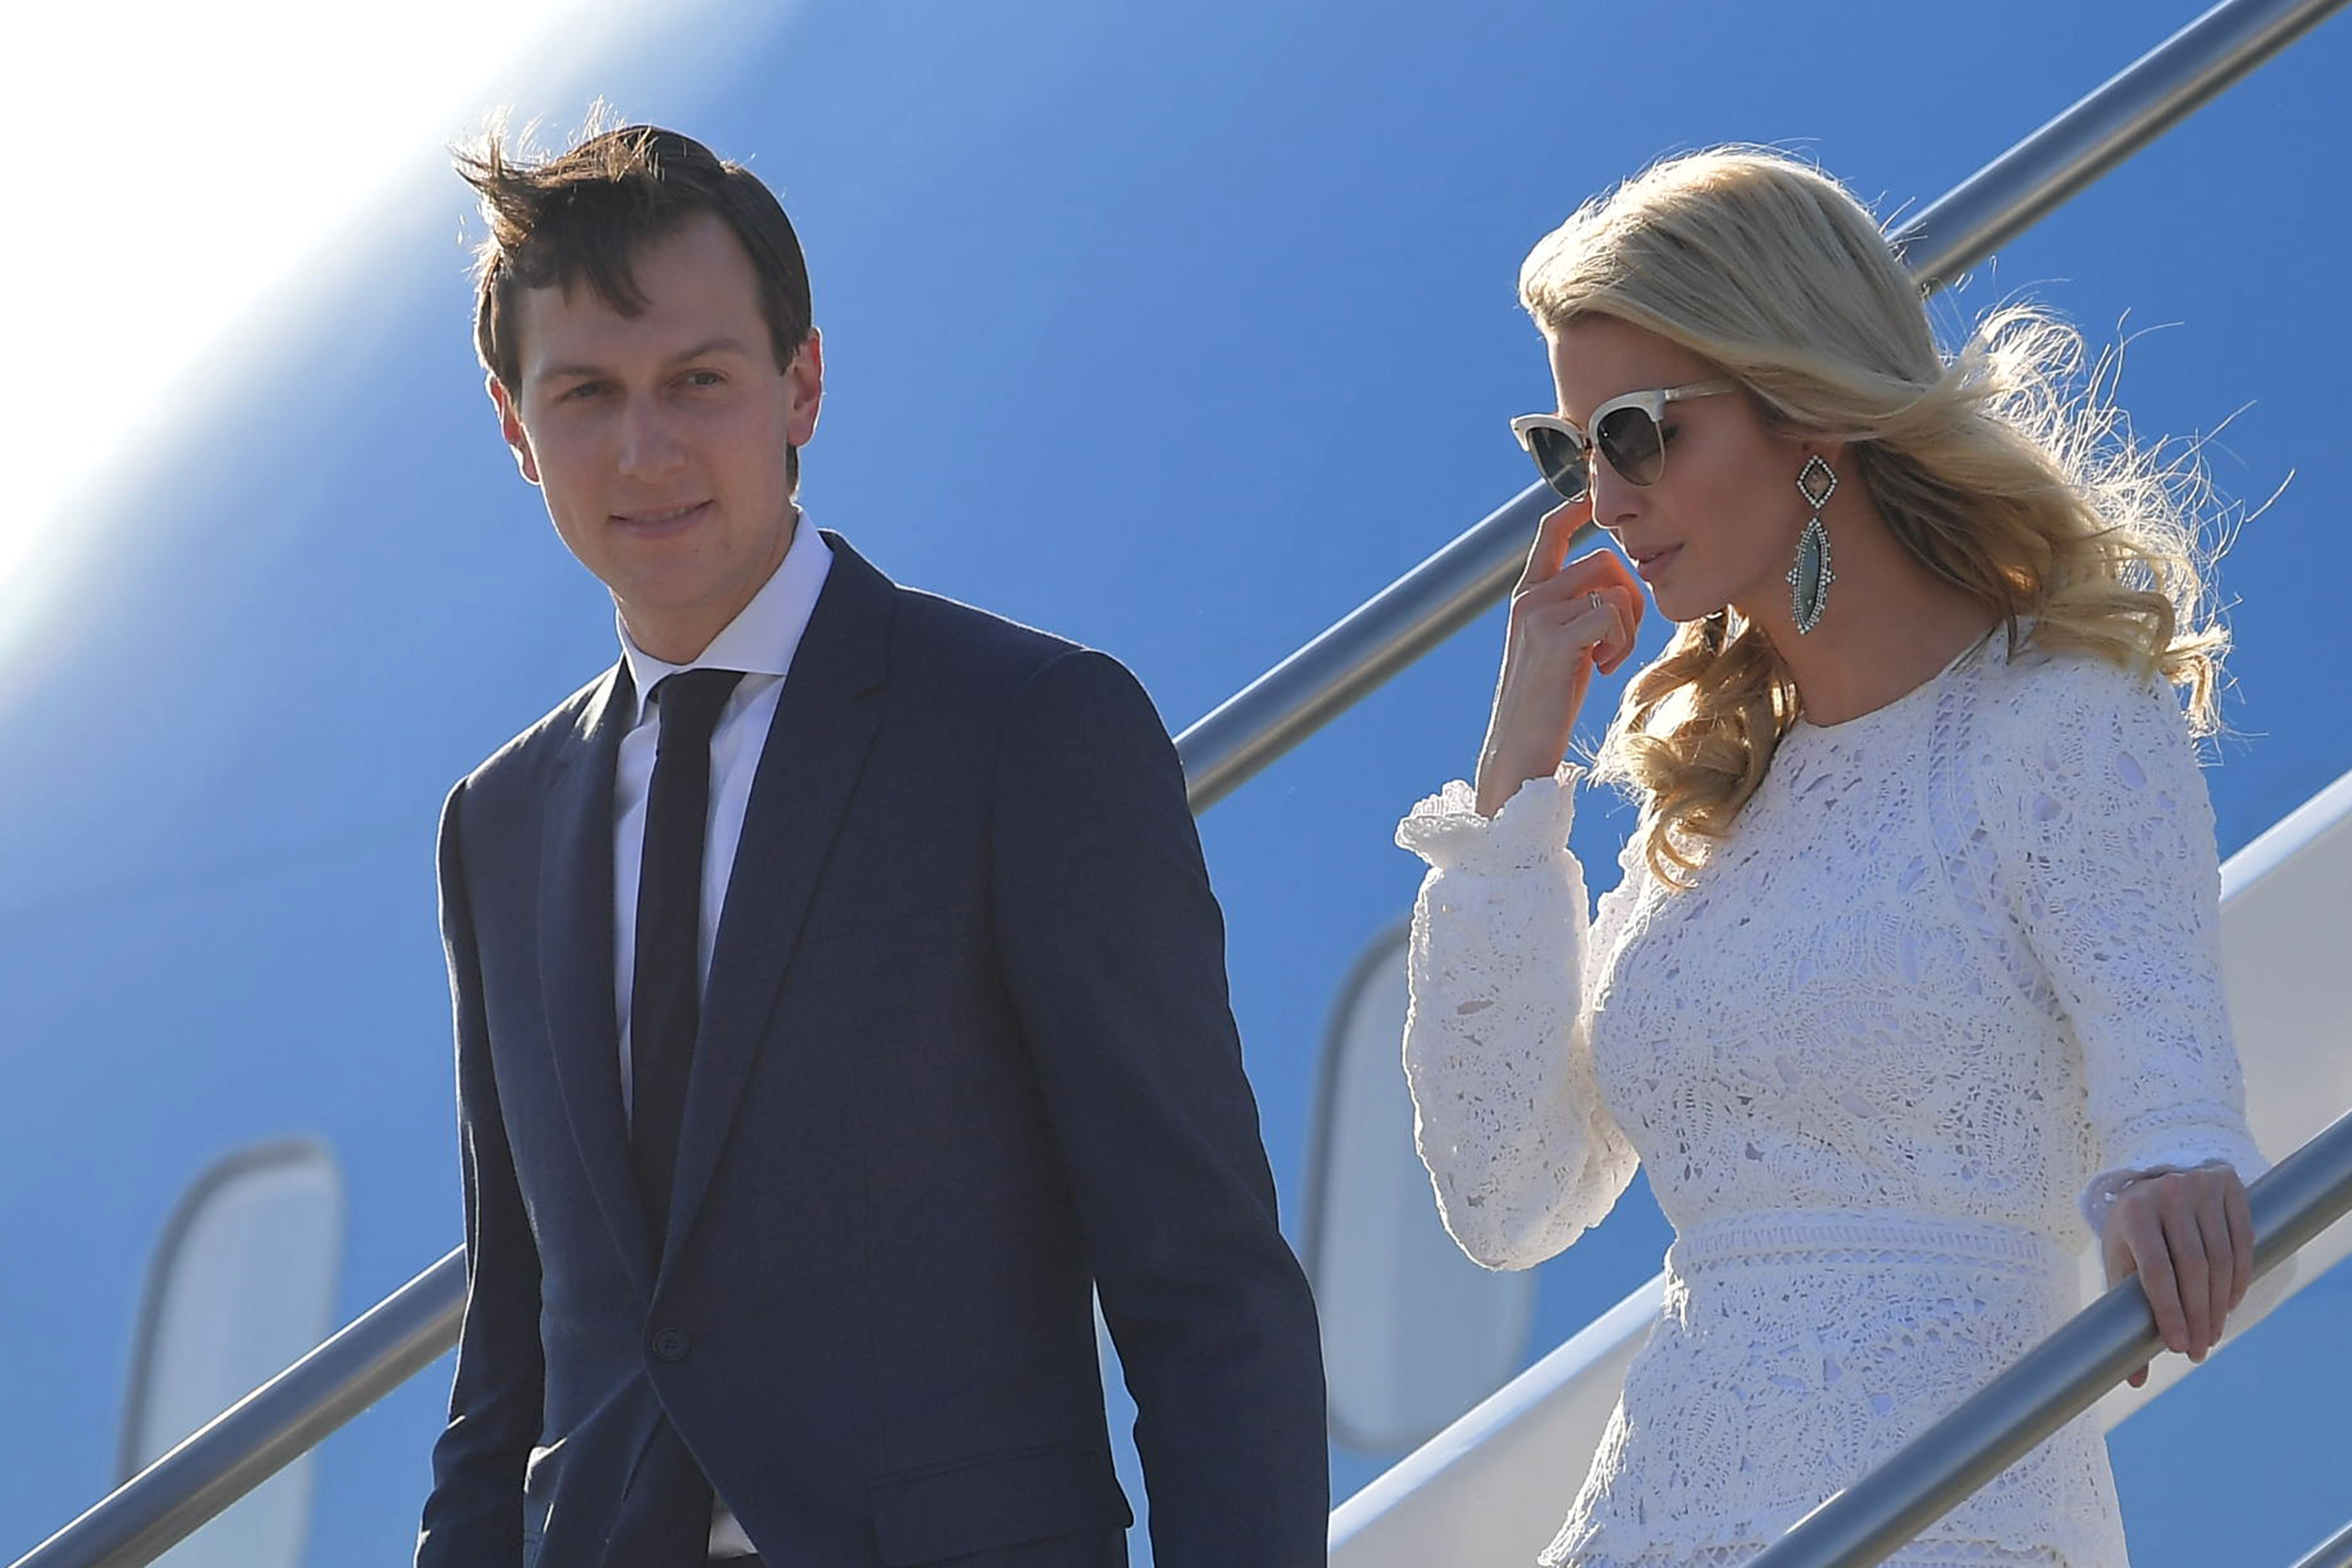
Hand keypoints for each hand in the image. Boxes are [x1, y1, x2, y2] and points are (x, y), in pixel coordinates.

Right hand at [1473, 498, 1643, 817]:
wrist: (1518, 750)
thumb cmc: (1544, 704)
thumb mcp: (1556, 647)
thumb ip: (1573, 613)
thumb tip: (1611, 590)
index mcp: (1527, 595)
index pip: (1551, 530)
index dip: (1577, 506)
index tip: (1597, 494)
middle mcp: (1529, 597)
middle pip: (1603, 559)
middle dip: (1631, 594)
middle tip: (1622, 637)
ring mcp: (1539, 615)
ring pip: (1612, 586)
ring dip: (1629, 624)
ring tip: (1609, 658)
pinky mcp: (1555, 637)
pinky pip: (1612, 614)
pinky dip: (1622, 642)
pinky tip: (1603, 669)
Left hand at [2100, 1164, 2253, 1388]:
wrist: (2154, 1181)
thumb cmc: (2133, 1232)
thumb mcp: (2121, 1262)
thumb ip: (2125, 1314)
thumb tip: (2135, 1380)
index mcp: (2133, 1213)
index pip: (2156, 1272)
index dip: (2170, 1313)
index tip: (2178, 1348)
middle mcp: (2167, 1194)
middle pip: (2193, 1269)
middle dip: (2198, 1317)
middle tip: (2198, 1351)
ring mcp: (2200, 1185)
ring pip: (2220, 1259)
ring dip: (2220, 1304)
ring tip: (2211, 1334)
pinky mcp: (2228, 1183)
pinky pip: (2243, 1242)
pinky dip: (2239, 1278)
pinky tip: (2229, 1304)